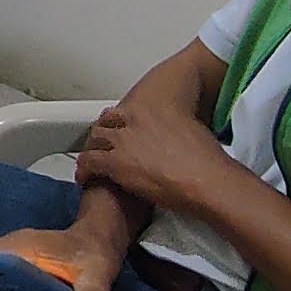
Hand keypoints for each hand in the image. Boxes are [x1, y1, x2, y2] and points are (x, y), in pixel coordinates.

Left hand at [75, 92, 243, 222]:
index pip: (126, 111)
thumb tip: (180, 139)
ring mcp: (122, 140)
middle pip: (107, 122)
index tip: (120, 130)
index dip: (120, 122)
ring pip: (95, 140)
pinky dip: (85, 170)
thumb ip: (178, 131)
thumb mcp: (194, 133)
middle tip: (103, 145)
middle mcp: (134, 119)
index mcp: (154, 110)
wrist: (205, 180)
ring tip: (91, 160)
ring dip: (93, 150)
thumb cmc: (206, 162)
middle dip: (103, 134)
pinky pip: (90, 162)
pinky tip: (84, 177)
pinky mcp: (115, 162)